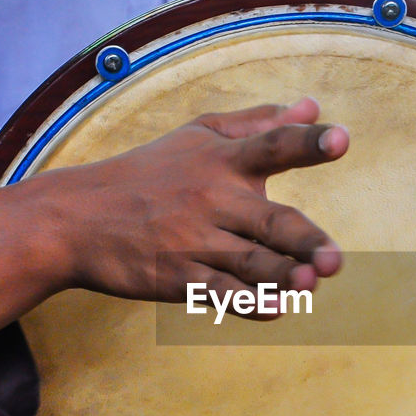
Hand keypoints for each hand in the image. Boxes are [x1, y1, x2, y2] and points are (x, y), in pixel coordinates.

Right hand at [0, 98, 348, 343]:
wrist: (75, 219)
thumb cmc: (147, 173)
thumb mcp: (198, 135)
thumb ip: (260, 124)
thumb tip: (314, 107)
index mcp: (222, 159)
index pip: (272, 146)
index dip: (307, 143)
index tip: (340, 139)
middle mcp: (211, 198)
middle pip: (270, 221)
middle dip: (305, 241)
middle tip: (334, 260)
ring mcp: (193, 241)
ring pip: (251, 263)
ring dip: (285, 277)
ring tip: (312, 283)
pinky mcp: (177, 278)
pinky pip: (220, 294)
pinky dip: (249, 304)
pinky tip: (277, 309)